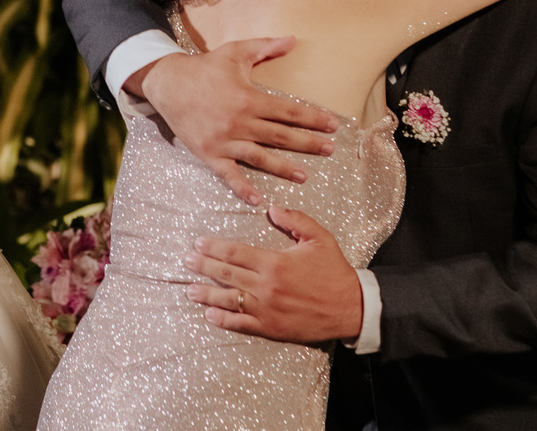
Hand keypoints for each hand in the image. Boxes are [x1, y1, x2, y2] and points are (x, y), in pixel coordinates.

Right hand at [134, 38, 336, 204]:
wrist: (168, 84)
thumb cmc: (204, 67)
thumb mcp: (235, 52)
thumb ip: (265, 47)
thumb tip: (292, 39)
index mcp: (248, 99)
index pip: (288, 112)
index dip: (312, 119)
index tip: (331, 125)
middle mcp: (239, 123)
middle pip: (281, 137)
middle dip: (308, 144)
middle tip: (329, 150)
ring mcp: (224, 141)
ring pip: (260, 158)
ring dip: (284, 168)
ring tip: (304, 176)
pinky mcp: (209, 153)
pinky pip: (228, 174)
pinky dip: (242, 188)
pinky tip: (258, 199)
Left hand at [183, 206, 361, 342]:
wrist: (351, 307)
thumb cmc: (334, 271)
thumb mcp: (319, 238)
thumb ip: (294, 220)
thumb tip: (271, 208)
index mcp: (274, 262)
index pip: (235, 253)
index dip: (214, 247)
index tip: (198, 243)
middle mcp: (266, 286)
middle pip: (226, 274)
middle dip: (203, 266)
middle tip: (185, 261)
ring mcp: (266, 309)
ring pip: (229, 300)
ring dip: (206, 293)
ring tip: (189, 290)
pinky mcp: (271, 327)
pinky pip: (241, 324)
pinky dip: (223, 320)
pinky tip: (209, 314)